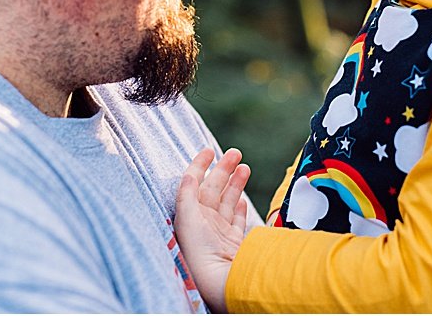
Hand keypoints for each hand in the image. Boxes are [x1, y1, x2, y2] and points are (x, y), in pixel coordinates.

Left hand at [174, 147, 250, 313]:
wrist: (219, 282)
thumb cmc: (199, 252)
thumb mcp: (188, 218)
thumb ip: (187, 194)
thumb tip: (188, 174)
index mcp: (190, 213)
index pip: (194, 183)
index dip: (200, 165)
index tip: (208, 150)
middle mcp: (203, 220)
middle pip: (213, 188)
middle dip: (223, 168)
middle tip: (235, 152)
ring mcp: (219, 231)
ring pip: (227, 200)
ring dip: (235, 183)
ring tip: (244, 167)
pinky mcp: (233, 242)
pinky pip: (236, 220)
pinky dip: (239, 208)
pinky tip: (242, 200)